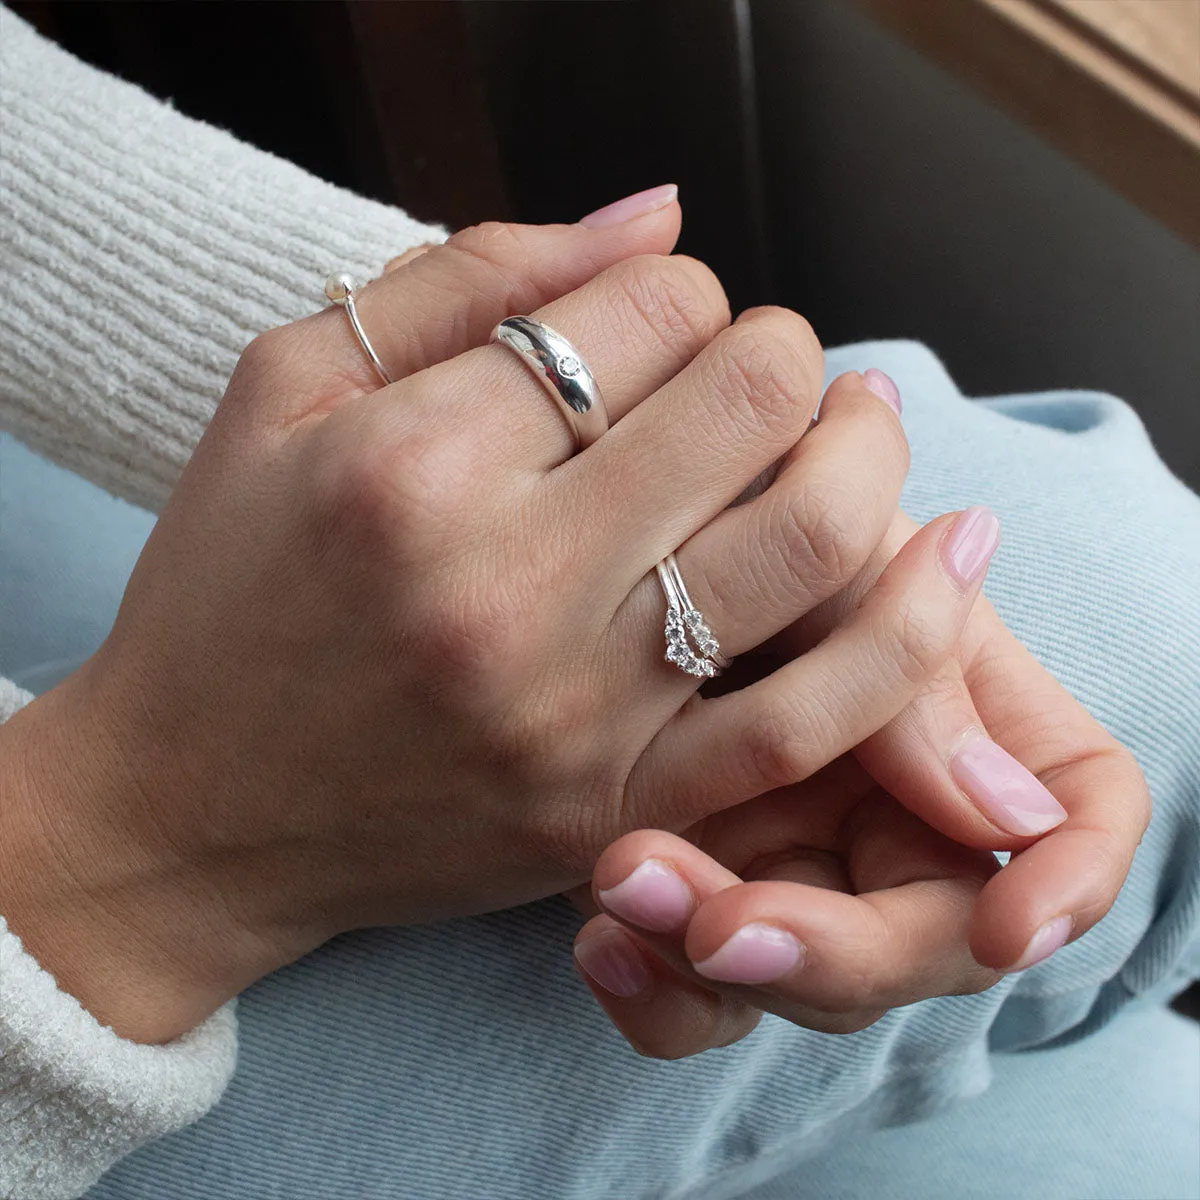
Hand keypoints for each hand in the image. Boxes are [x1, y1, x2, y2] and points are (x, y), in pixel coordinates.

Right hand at [0, 203, 988, 1042]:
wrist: (187, 813)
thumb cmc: (223, 595)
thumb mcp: (287, 391)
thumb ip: (468, 277)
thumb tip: (653, 216)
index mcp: (415, 459)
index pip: (645, 311)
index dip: (682, 292)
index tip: (659, 325)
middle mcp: (506, 585)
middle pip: (749, 403)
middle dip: (780, 355)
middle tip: (759, 370)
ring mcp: (574, 713)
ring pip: (809, 544)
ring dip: (862, 457)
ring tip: (855, 428)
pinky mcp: (614, 809)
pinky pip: (807, 724)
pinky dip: (904, 634)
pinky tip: (946, 558)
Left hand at [574, 513, 1148, 1056]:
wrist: (621, 543)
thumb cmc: (743, 520)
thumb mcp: (829, 567)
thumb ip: (909, 671)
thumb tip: (1011, 814)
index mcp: (955, 731)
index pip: (1073, 821)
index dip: (1072, 883)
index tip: (1015, 927)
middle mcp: (888, 819)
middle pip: (930, 941)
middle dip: (834, 951)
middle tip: (723, 926)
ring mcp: (793, 871)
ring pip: (802, 983)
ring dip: (713, 961)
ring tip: (621, 884)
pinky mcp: (699, 905)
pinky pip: (693, 1002)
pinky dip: (655, 992)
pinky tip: (598, 944)